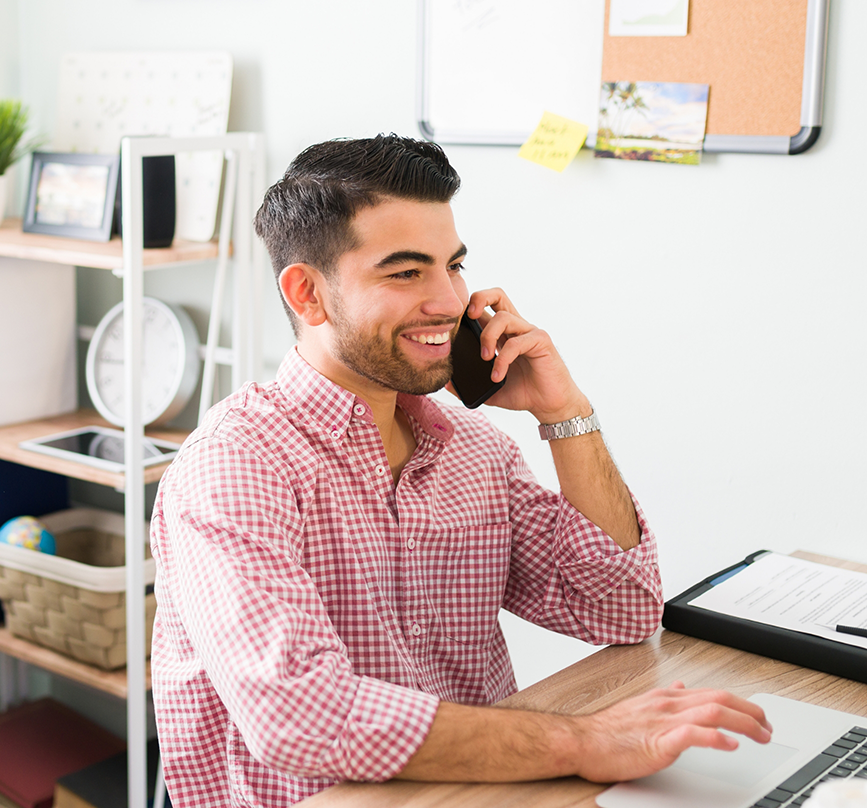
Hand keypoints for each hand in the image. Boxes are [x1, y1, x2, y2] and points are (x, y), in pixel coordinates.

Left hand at [463, 288, 587, 422]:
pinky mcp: (541, 342)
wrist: (549, 405)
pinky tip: (498, 376)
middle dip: (479, 298)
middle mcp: (516, 328)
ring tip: (484, 359)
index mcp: (502, 334)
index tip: (454, 326)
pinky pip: (518, 342)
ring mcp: (529, 333)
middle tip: (469, 317)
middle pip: (498, 295)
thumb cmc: (523, 393)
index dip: (468, 308)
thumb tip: (446, 382)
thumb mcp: (489, 390)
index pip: (485, 307)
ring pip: (504, 318)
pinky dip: (503, 359)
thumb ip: (469, 385)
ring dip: (488, 337)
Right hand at [571, 682, 772, 782]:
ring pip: (713, 712)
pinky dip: (716, 737)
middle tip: (768, 727)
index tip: (757, 717)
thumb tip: (682, 687)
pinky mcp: (658, 741)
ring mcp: (664, 721)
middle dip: (750, 711)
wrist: (581, 741)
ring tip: (761, 735)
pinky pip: (693, 734)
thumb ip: (664, 698)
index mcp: (665, 697)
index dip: (740, 703)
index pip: (711, 693)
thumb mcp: (639, 706)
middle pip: (719, 698)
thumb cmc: (606, 731)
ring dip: (744, 723)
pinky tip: (731, 745)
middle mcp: (668, 704)